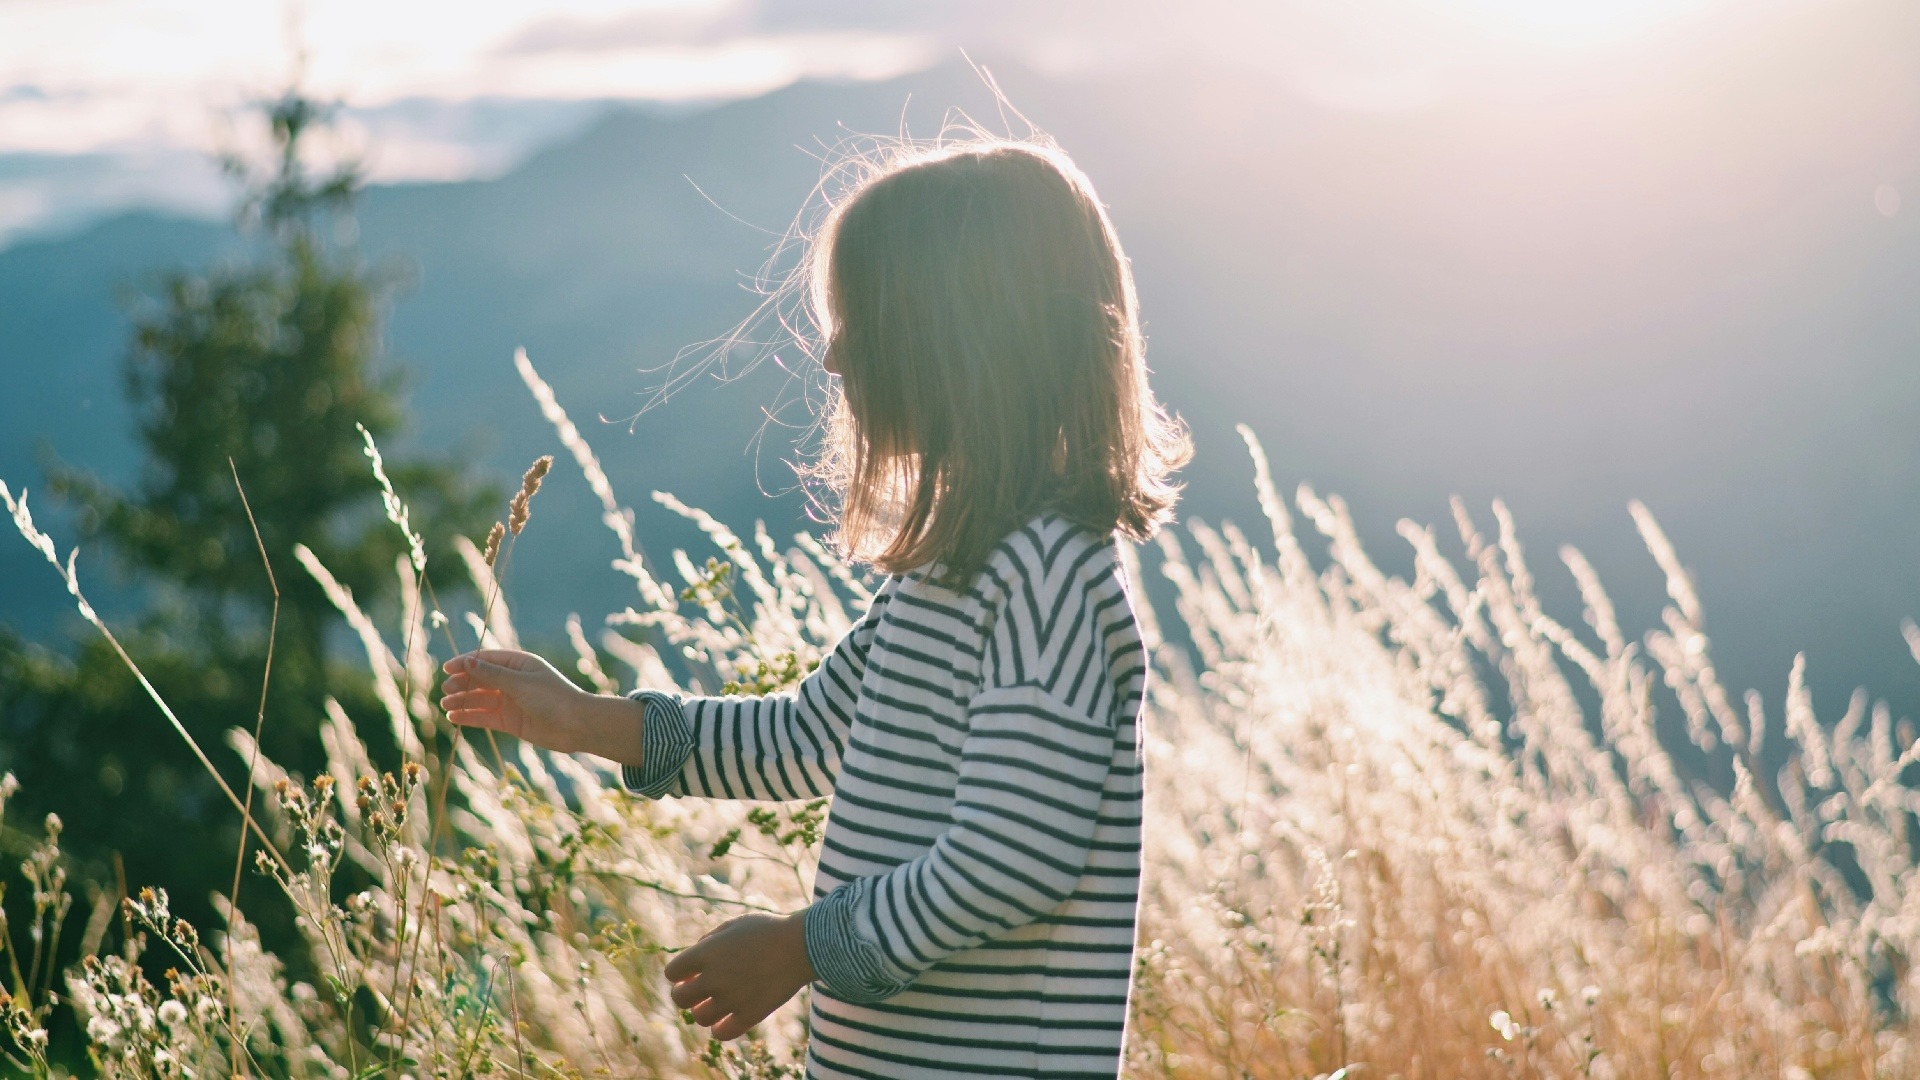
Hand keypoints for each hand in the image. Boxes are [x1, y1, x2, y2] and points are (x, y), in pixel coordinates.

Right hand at [439, 649, 641, 761]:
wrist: (576, 726)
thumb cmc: (553, 698)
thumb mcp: (520, 684)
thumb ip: (493, 675)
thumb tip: (468, 662)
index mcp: (519, 664)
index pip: (486, 659)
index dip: (466, 663)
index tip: (447, 669)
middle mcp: (514, 681)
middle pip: (481, 679)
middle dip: (462, 683)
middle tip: (446, 689)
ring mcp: (512, 701)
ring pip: (481, 699)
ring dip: (463, 700)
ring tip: (445, 704)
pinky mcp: (511, 721)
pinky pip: (486, 717)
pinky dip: (470, 717)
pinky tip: (454, 717)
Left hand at [666, 911, 815, 1040]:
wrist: (803, 945)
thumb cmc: (769, 930)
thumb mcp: (735, 925)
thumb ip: (709, 941)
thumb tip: (694, 961)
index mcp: (707, 952)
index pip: (672, 972)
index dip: (679, 973)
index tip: (690, 972)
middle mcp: (715, 977)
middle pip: (679, 999)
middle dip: (686, 994)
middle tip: (699, 990)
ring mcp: (732, 998)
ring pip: (699, 1017)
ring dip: (703, 1011)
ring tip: (716, 1002)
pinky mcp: (750, 1015)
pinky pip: (722, 1033)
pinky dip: (720, 1028)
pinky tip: (727, 1018)